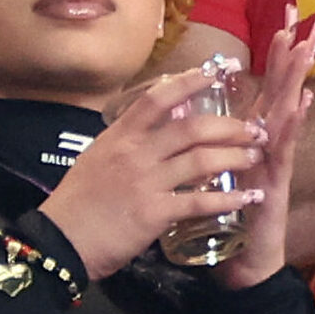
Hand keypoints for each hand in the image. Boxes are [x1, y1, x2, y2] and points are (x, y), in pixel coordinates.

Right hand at [39, 67, 267, 278]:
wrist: (58, 243)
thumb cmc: (77, 203)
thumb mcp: (97, 159)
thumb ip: (126, 141)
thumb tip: (153, 120)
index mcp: (119, 137)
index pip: (157, 98)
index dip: (189, 81)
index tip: (217, 71)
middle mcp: (134, 153)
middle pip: (192, 128)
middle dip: (231, 127)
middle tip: (255, 130)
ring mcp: (145, 182)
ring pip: (202, 160)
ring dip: (236, 157)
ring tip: (256, 158)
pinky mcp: (154, 213)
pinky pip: (200, 201)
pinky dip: (229, 198)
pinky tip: (248, 197)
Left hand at [215, 9, 314, 289]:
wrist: (247, 262)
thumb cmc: (232, 218)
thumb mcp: (215, 170)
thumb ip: (205, 139)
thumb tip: (183, 107)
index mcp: (252, 137)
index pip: (266, 85)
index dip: (275, 53)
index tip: (282, 18)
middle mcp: (270, 143)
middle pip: (284, 87)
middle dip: (296, 52)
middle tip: (311, 16)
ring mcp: (278, 160)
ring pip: (288, 109)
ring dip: (298, 77)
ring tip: (308, 44)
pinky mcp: (278, 181)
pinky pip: (286, 147)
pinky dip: (294, 123)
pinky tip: (304, 100)